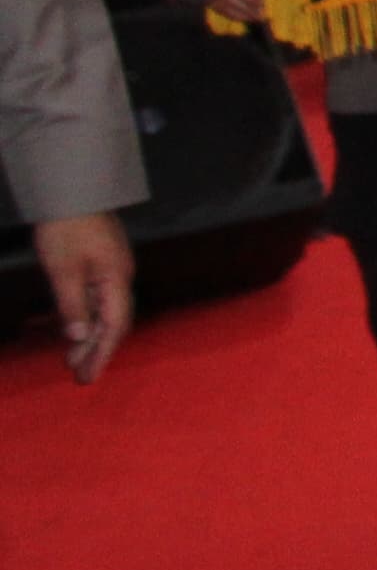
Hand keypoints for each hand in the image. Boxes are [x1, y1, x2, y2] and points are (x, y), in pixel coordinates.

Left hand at [33, 211, 134, 382]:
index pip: (113, 325)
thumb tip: (79, 336)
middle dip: (97, 351)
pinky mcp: (101, 264)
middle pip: (113, 322)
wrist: (72, 191)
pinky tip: (74, 329)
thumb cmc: (66, 230)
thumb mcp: (63, 270)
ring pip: (105, 312)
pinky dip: (86, 319)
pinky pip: (98, 300)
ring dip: (90, 336)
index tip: (87, 377)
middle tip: (79, 377)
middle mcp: (120, 278)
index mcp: (116, 280)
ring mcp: (112, 270)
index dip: (101, 353)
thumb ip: (72, 304)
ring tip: (73, 359)